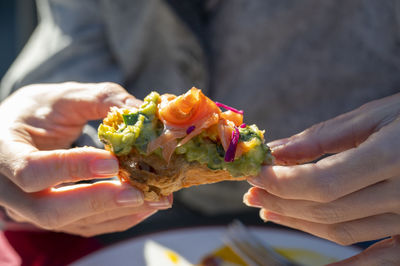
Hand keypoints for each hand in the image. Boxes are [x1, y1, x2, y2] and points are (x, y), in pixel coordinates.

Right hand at [0, 82, 171, 236]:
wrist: (20, 133)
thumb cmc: (38, 112)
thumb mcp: (63, 97)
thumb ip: (100, 99)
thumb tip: (142, 109)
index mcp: (5, 152)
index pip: (32, 171)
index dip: (72, 169)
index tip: (112, 162)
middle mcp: (13, 191)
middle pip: (51, 211)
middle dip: (99, 202)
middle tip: (139, 192)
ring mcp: (34, 209)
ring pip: (73, 223)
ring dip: (117, 213)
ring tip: (156, 199)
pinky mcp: (57, 216)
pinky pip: (86, 226)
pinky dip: (118, 218)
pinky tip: (146, 205)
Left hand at [243, 93, 399, 262]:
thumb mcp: (376, 116)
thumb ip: (324, 137)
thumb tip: (277, 151)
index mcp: (392, 157)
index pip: (321, 183)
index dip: (280, 182)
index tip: (252, 173)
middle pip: (325, 209)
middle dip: (280, 200)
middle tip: (251, 190)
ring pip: (342, 232)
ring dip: (298, 222)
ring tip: (267, 209)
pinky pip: (383, 260)